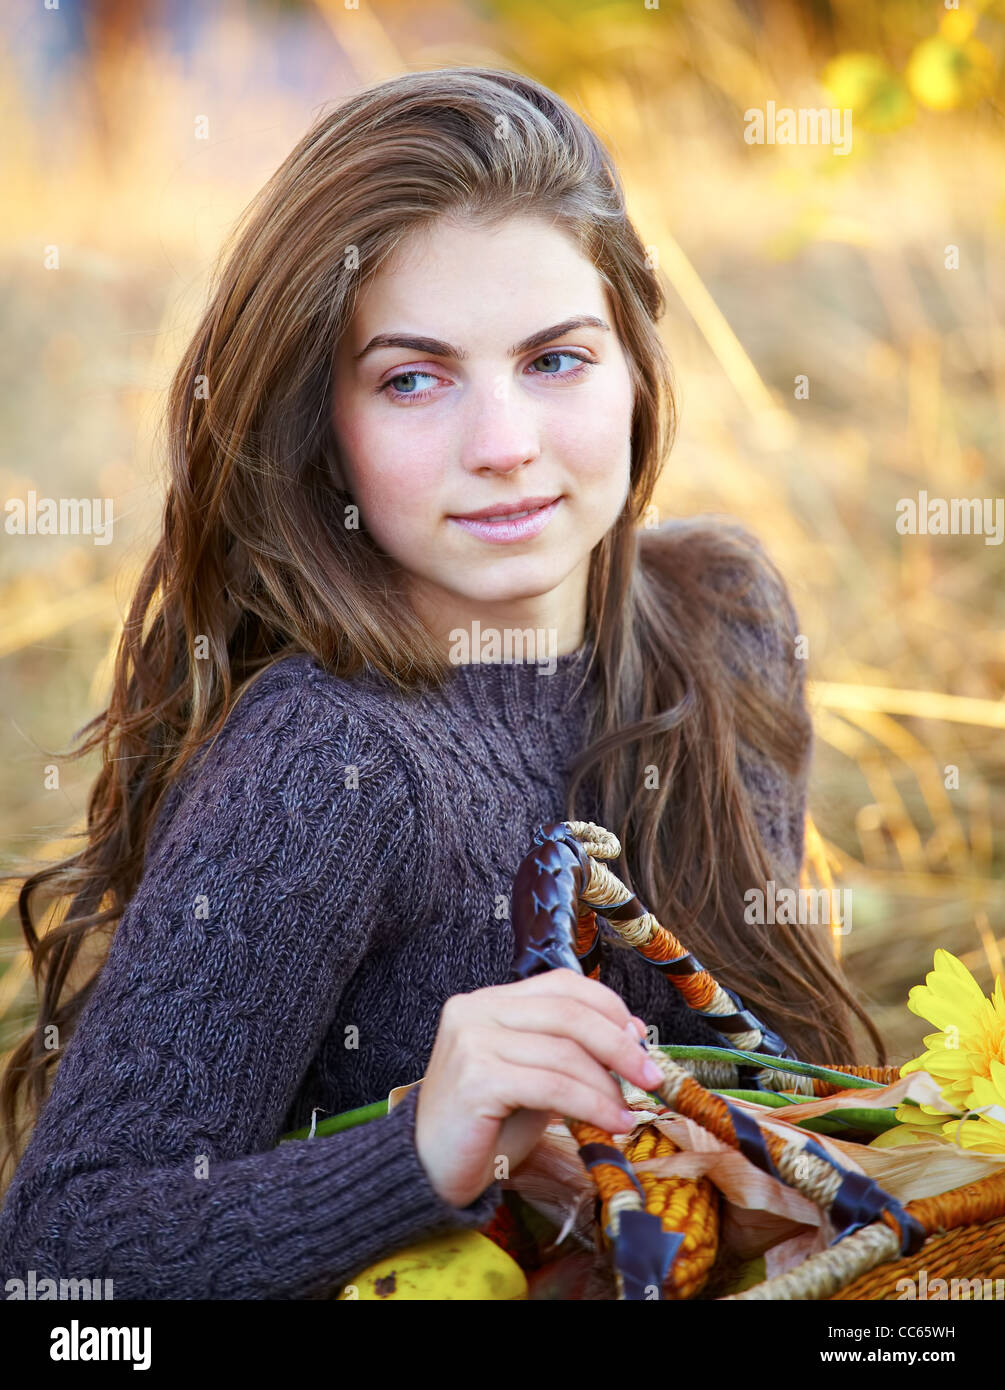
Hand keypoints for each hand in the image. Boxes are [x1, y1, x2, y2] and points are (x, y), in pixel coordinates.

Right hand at [413, 968, 660, 1208]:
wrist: (429, 1171)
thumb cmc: (484, 1127)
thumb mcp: (531, 1077)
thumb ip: (566, 1052)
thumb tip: (630, 1040)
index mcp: (488, 1000)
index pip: (561, 984)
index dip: (608, 1006)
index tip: (639, 1038)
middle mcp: (475, 1010)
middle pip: (568, 1013)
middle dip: (620, 1045)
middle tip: (652, 1075)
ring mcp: (472, 1041)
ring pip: (565, 1052)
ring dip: (608, 1086)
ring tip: (627, 1114)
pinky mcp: (476, 1078)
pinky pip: (551, 1086)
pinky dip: (591, 1105)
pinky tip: (611, 1125)